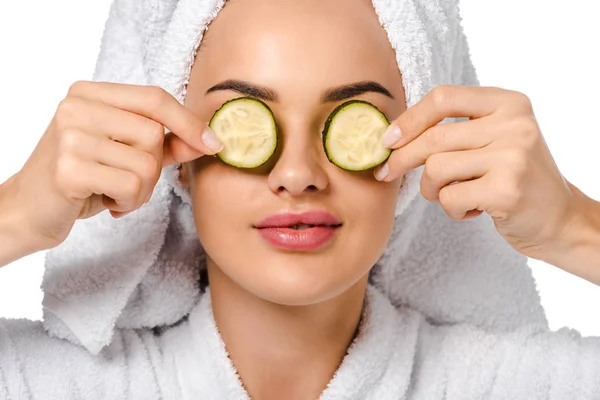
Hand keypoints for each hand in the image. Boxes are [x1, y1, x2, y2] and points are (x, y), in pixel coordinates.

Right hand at [5, 81, 222, 250]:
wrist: (28, 209)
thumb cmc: (81, 179)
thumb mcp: (123, 154)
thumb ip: (164, 144)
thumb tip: (208, 140)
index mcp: (89, 94)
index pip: (154, 98)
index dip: (189, 121)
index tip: (215, 144)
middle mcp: (75, 107)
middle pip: (154, 134)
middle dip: (153, 169)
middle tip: (128, 183)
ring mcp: (68, 135)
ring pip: (146, 164)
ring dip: (140, 191)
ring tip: (113, 193)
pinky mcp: (68, 168)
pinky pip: (131, 186)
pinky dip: (128, 202)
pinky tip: (104, 202)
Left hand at [374, 85, 582, 262]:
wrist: (560, 219)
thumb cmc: (514, 178)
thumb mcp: (495, 139)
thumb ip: (456, 129)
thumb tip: (392, 136)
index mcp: (508, 102)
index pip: (443, 97)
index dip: (408, 119)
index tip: (387, 140)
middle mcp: (514, 124)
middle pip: (433, 137)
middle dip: (401, 160)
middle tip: (386, 174)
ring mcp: (513, 156)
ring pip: (436, 168)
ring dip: (432, 190)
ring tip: (452, 195)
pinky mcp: (507, 190)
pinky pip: (449, 197)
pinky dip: (451, 209)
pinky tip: (473, 210)